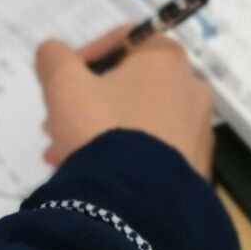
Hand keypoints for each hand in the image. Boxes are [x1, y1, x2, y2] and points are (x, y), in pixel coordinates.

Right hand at [35, 24, 215, 178]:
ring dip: (99, 131)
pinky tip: (93, 176)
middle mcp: (192, 89)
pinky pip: (152, 154)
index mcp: (168, 58)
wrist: (137, 206)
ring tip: (64, 157)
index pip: (122, 42)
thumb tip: (52, 52)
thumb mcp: (64, 85)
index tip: (59, 83)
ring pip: (138, 121)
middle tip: (56, 125)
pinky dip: (124, 157)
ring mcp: (198, 133)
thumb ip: (55, 59)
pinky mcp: (195, 171)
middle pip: (128, 86)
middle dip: (87, 103)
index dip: (83, 58)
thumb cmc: (102, 129)